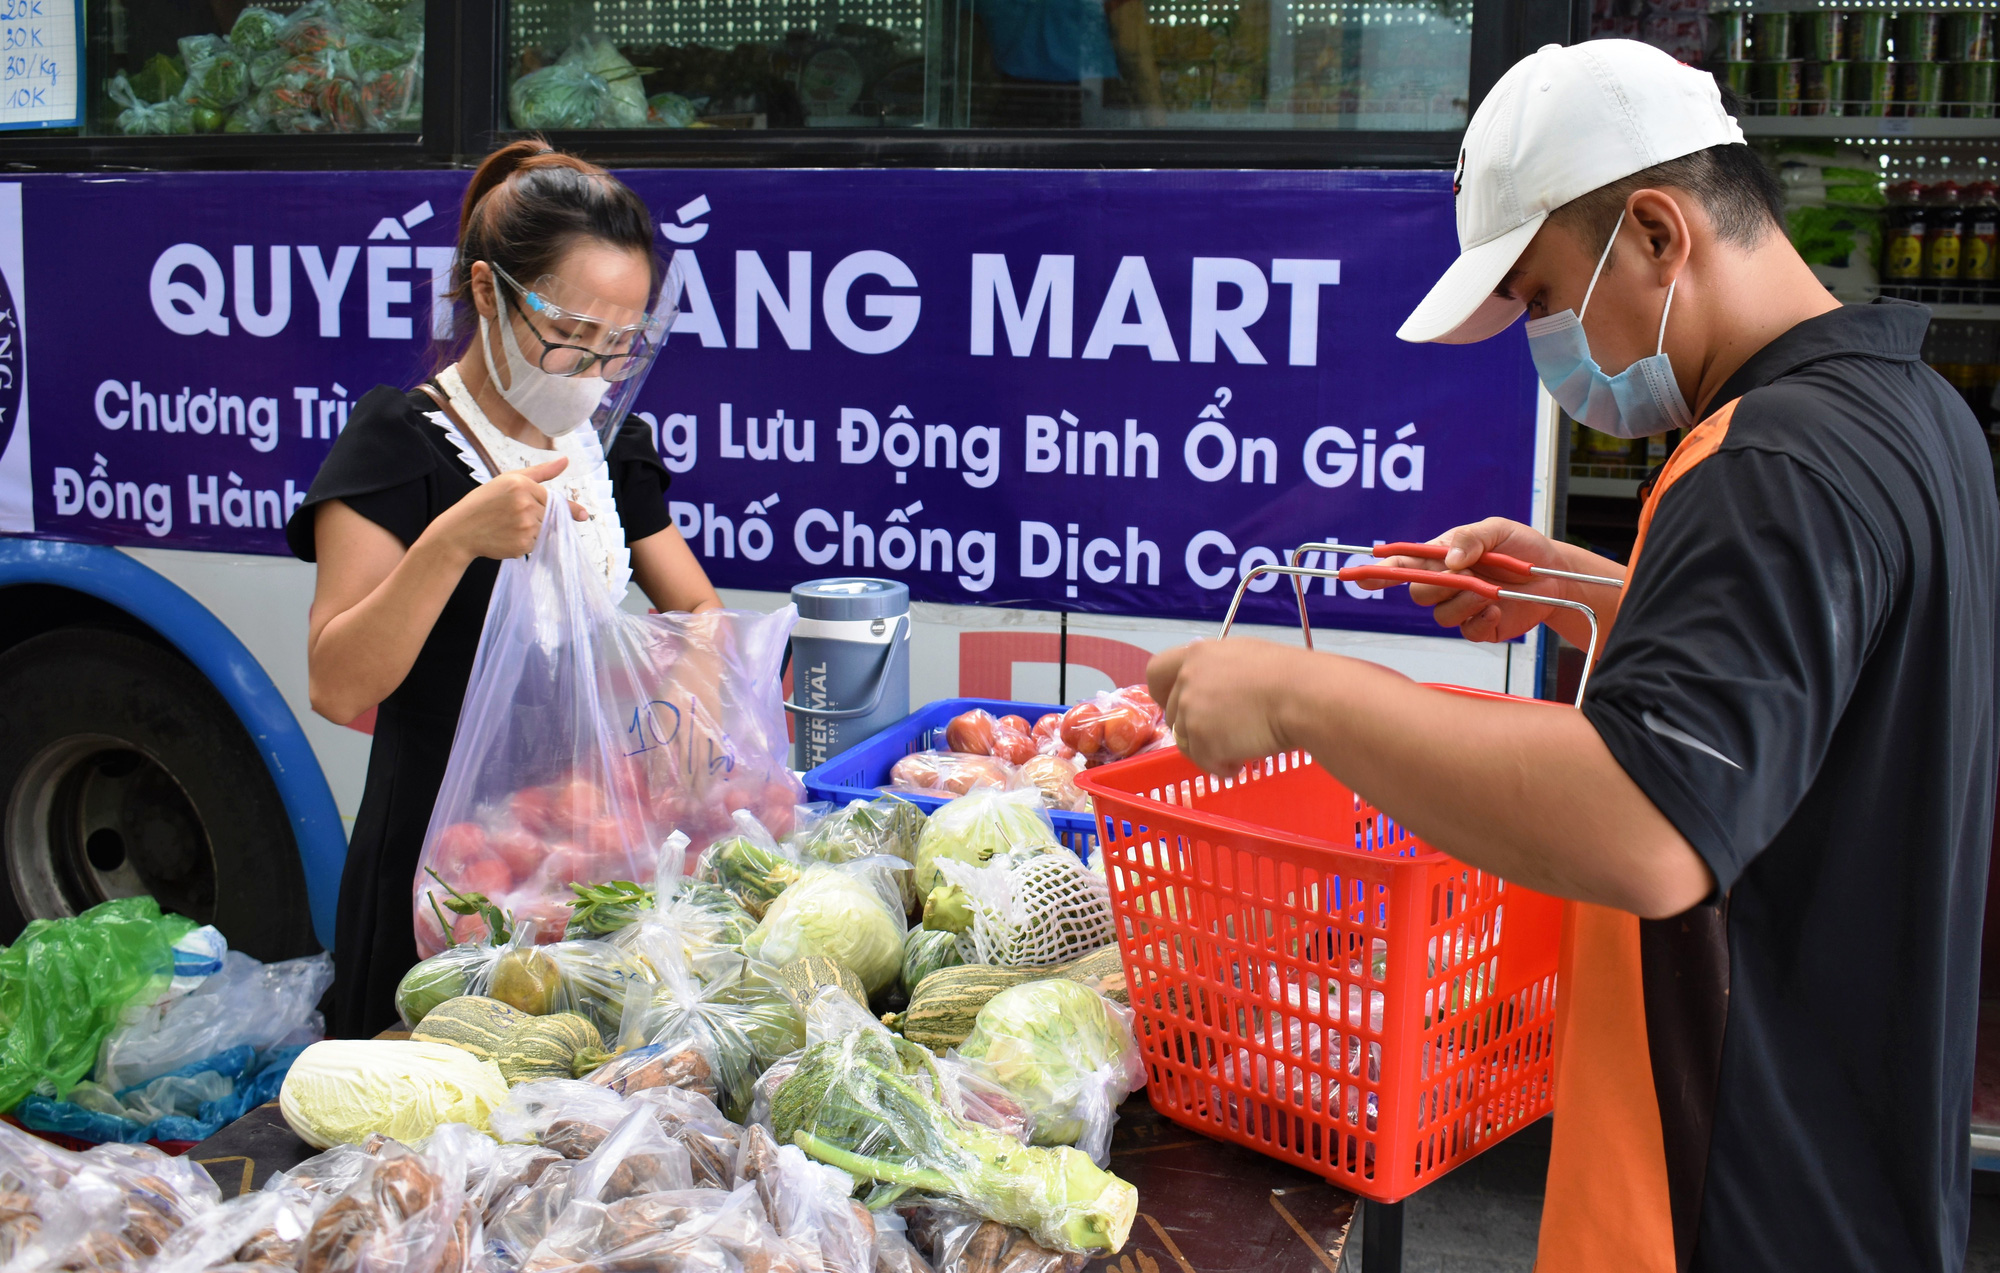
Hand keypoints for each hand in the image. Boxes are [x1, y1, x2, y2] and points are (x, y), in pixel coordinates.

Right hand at [436, 456, 585, 561]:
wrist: (461, 530)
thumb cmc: (485, 502)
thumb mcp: (508, 479)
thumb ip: (541, 471)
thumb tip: (565, 460)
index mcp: (522, 484)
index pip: (555, 499)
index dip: (560, 507)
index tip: (581, 514)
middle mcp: (525, 504)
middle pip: (553, 516)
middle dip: (541, 518)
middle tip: (517, 517)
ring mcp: (524, 526)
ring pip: (546, 531)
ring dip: (535, 531)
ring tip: (511, 526)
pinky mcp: (522, 545)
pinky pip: (536, 545)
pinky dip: (527, 543)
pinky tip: (509, 536)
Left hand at [1148, 638, 1306, 773]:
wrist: (1304, 696)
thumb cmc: (1289, 677)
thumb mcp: (1246, 659)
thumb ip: (1218, 670)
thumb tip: (1213, 687)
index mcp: (1197, 654)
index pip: (1156, 673)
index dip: (1164, 694)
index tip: (1180, 708)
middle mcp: (1187, 679)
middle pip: (1173, 714)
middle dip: (1194, 729)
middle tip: (1224, 737)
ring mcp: (1191, 709)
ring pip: (1184, 741)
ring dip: (1207, 750)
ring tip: (1238, 752)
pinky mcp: (1201, 738)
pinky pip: (1203, 761)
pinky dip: (1220, 767)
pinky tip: (1241, 764)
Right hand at [1367, 517, 1616, 644]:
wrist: (1556, 576)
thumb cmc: (1524, 548)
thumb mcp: (1498, 530)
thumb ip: (1471, 539)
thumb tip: (1449, 559)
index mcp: (1442, 556)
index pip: (1404, 564)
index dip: (1380, 572)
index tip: (1362, 577)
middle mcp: (1446, 583)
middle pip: (1417, 593)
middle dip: (1436, 586)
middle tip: (1464, 575)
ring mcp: (1461, 606)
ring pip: (1440, 615)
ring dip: (1463, 602)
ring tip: (1490, 592)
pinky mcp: (1479, 627)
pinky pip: (1465, 631)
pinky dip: (1480, 619)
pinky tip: (1497, 607)